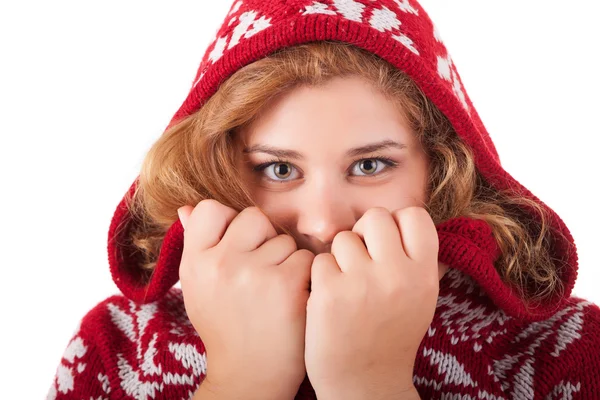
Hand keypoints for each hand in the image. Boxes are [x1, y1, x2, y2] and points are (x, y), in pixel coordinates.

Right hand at [178, 200, 313, 399]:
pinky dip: (305, 277)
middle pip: (254, 217)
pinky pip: (305, 258)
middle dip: (263, 240)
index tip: (237, 246)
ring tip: (274, 293)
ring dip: (286, 261)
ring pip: (284, 239)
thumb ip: (195, 245)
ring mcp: (253, 273)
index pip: (212, 208)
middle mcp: (220, 263)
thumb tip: (187, 207)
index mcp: (194, 262)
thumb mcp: (198, 288)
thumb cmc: (225, 328)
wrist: (249, 377)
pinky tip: (293, 300)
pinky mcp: (286, 285)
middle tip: (260, 273)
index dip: (229, 223)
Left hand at [305, 206, 440, 399]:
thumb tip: (405, 221)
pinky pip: (320, 260)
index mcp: (424, 275)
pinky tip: (329, 298)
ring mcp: (363, 282)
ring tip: (346, 284)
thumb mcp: (421, 299)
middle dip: (364, 233)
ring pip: (343, 237)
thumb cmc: (390, 335)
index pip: (414, 215)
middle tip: (361, 259)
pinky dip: (321, 276)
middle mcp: (397, 274)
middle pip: (375, 217)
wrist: (365, 383)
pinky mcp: (330, 293)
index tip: (387, 242)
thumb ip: (417, 261)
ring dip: (340, 256)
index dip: (396, 222)